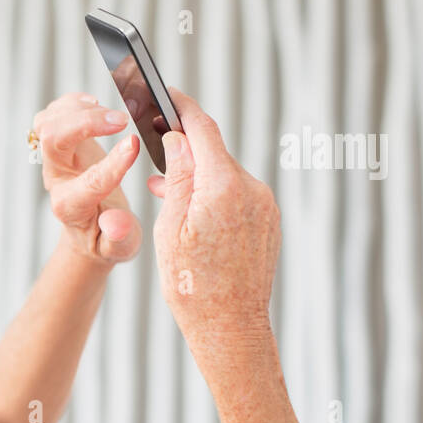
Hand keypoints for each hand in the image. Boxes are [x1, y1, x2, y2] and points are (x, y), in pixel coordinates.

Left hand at [34, 92, 142, 265]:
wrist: (92, 230)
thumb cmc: (107, 239)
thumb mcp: (120, 248)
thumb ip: (119, 237)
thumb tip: (117, 223)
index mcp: (71, 207)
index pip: (88, 181)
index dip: (112, 163)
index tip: (135, 145)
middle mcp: (57, 179)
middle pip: (53, 140)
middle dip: (86, 123)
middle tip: (123, 120)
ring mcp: (55, 159)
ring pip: (48, 123)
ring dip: (77, 110)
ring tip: (111, 114)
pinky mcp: (59, 144)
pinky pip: (52, 115)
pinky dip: (71, 103)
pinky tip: (94, 104)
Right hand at [146, 89, 280, 353]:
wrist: (231, 328)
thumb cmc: (192, 285)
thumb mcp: (170, 229)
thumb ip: (176, 178)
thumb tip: (176, 139)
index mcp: (222, 186)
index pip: (202, 128)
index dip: (181, 107)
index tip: (164, 94)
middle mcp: (251, 189)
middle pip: (213, 152)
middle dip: (184, 152)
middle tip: (154, 158)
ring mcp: (264, 206)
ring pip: (224, 176)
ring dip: (197, 179)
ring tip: (167, 197)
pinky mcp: (268, 221)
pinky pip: (237, 196)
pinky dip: (214, 197)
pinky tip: (194, 218)